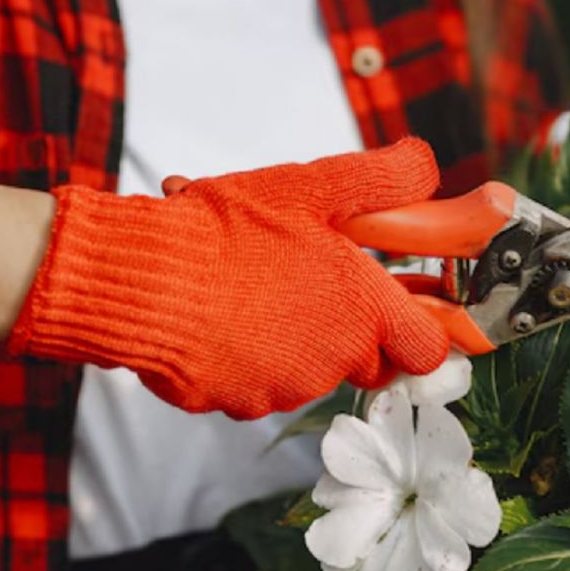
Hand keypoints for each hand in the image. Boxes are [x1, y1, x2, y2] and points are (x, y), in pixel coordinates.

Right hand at [8, 138, 450, 418]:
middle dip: (355, 336)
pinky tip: (223, 319)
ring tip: (255, 292)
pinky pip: (260, 387)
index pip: (427, 351)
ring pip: (313, 373)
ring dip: (296, 343)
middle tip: (316, 291)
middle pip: (371, 364)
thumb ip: (383, 178)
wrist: (142, 277)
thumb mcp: (314, 186)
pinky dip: (249, 361)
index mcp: (365, 310)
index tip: (397, 311)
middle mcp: (336, 359)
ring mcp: (289, 388)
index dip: (417, 332)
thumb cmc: (228, 229)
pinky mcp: (242, 404)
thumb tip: (424, 166)